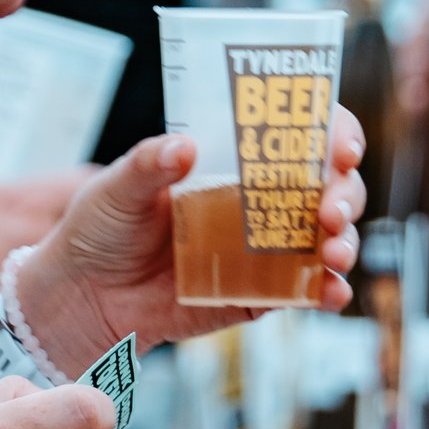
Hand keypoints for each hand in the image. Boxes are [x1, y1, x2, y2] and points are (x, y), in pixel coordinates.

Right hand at [0, 152, 81, 319]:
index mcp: (14, 202)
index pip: (80, 183)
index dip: (84, 184)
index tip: (79, 188)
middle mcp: (30, 244)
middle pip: (69, 232)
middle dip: (57, 229)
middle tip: (29, 231)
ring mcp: (26, 289)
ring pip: (49, 273)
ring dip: (34, 271)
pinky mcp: (10, 324)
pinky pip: (23, 310)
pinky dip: (11, 307)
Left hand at [11, 111, 366, 372]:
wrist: (84, 296)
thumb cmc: (101, 227)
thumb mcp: (116, 187)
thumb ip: (148, 166)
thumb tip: (184, 148)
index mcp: (232, 160)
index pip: (299, 133)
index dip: (332, 132)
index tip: (340, 145)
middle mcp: (258, 200)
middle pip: (328, 185)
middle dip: (344, 192)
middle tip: (330, 208)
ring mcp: (264, 248)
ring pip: (327, 237)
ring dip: (345, 241)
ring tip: (333, 251)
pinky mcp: (258, 294)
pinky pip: (305, 291)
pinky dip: (329, 292)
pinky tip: (333, 292)